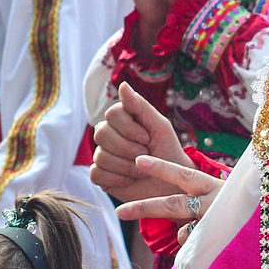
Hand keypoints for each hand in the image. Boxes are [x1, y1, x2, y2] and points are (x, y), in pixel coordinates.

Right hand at [91, 83, 189, 204]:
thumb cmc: (168, 151)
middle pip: (101, 133)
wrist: (172, 183)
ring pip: (100, 156)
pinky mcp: (101, 176)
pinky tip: (130, 180)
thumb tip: (122, 84)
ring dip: (127, 166)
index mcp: (122, 120)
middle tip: (145, 155)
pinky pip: (97, 174)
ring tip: (142, 170)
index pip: (111, 114)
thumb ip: (140, 106)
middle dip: (128, 148)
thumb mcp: (160, 126)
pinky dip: (118, 179)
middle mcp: (109, 135)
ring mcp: (103, 155)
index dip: (129, 128)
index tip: (147, 139)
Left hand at [114, 156, 224, 244]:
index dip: (160, 168)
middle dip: (145, 208)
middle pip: (173, 205)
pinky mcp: (221, 243)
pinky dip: (193, 247)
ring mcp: (217, 223)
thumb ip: (201, 196)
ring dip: (175, 234)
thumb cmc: (241, 209)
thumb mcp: (225, 195)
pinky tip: (205, 246)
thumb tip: (175, 206)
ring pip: (184, 231)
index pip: (184, 174)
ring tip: (171, 238)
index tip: (138, 161)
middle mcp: (214, 202)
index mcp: (211, 186)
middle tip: (120, 212)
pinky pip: (197, 251)